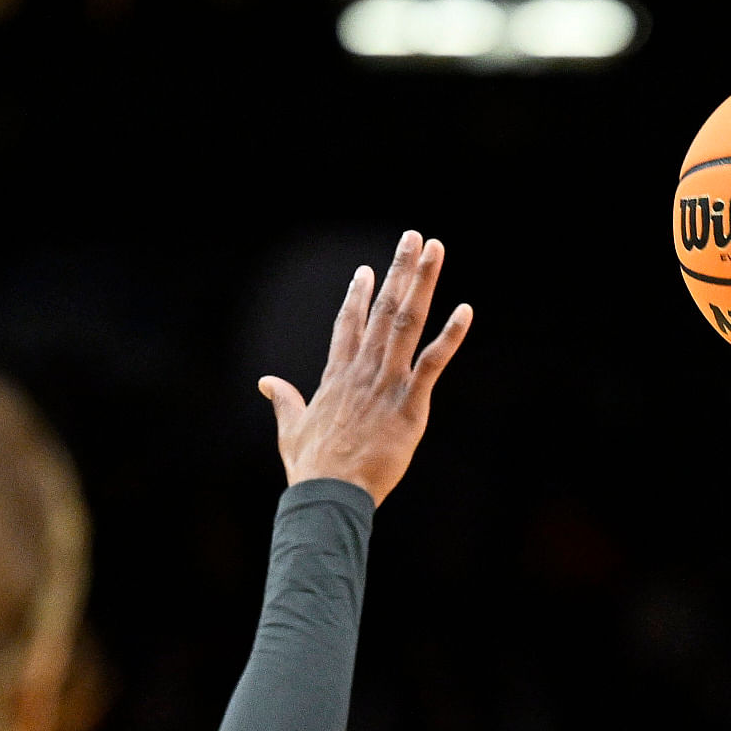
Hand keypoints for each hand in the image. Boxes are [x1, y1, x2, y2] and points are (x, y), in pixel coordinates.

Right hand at [260, 231, 473, 506]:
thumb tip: (265, 381)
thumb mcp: (290, 428)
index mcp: (337, 376)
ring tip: (434, 249)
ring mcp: (386, 383)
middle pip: (382, 309)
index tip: (366, 269)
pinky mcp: (409, 403)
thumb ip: (283, 400)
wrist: (328, 493)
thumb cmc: (311, 468)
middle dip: (398, 271)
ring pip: (406, 322)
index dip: (358, 296)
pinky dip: (450, 336)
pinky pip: (433, 363)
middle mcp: (362, 370)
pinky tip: (466, 311)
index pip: (348, 325)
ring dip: (422, 283)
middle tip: (412, 237)